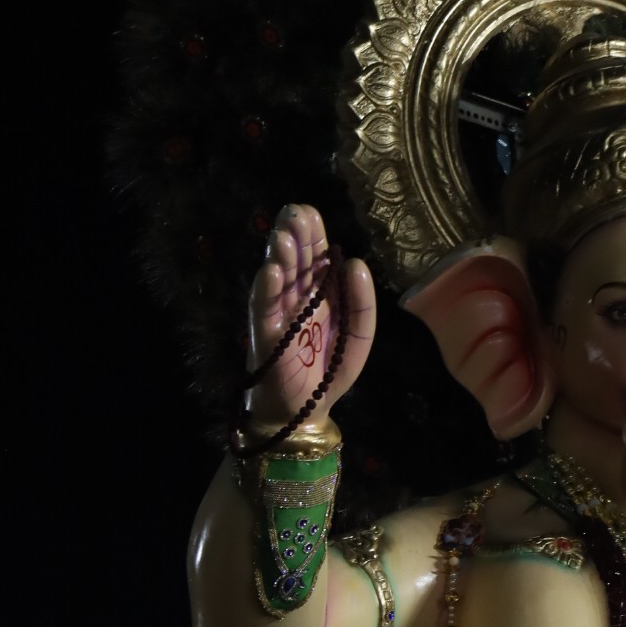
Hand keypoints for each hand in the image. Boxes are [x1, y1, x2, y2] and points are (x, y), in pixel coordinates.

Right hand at [244, 203, 375, 432]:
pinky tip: (271, 271)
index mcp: (318, 295)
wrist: (305, 412)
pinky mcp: (266, 336)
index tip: (310, 214)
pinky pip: (263, 309)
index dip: (311, 235)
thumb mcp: (358, 337)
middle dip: (293, 236)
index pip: (313, 257)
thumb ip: (362, 303)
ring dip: (279, 258)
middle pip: (293, 261)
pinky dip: (267, 290)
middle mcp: (295, 299)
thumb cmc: (328, 371)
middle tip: (294, 213)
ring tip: (284, 237)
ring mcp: (278, 315)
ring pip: (276, 279)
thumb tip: (356, 263)